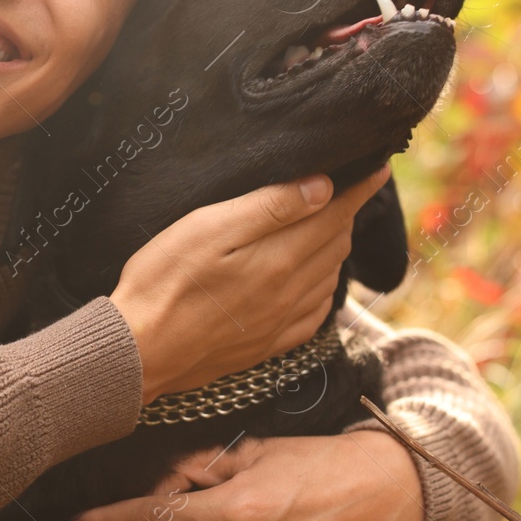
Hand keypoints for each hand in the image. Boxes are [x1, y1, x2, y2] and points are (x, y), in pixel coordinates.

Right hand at [110, 166, 390, 403]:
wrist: (140, 353)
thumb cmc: (163, 281)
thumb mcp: (208, 229)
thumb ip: (268, 208)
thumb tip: (323, 188)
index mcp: (281, 258)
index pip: (337, 213)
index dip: (361, 188)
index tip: (380, 166)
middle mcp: (292, 292)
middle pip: (336, 242)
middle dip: (345, 212)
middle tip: (344, 187)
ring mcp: (283, 322)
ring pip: (329, 275)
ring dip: (334, 246)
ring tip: (326, 224)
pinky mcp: (269, 344)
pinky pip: (316, 312)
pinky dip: (322, 286)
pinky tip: (310, 278)